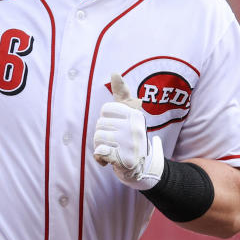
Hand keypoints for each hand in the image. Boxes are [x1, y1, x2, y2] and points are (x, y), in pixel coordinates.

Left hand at [93, 73, 164, 189]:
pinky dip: (101, 159)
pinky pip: (100, 153)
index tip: (118, 127)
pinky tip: (109, 161)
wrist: (142, 167)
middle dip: (102, 136)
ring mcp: (130, 143)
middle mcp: (135, 127)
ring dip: (101, 148)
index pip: (106, 110)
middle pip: (100, 125)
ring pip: (98, 139)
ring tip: (114, 151)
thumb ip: (122, 94)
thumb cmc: (131, 137)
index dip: (107, 120)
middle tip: (116, 142)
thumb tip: (115, 72)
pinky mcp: (125, 159)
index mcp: (135, 114)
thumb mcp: (130, 114)